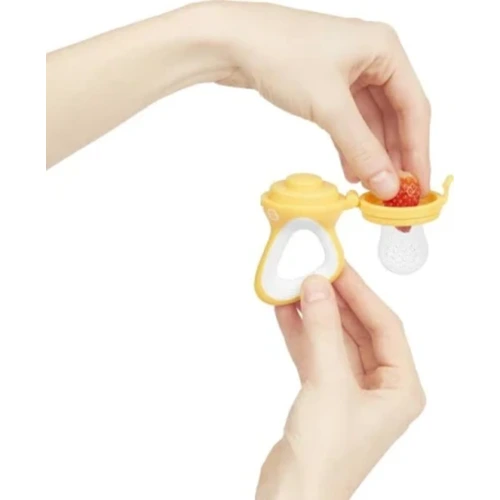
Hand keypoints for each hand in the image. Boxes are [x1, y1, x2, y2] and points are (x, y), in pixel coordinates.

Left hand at [218, 2, 430, 198]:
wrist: (231, 42)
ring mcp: (347, 73)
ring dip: (371, 156)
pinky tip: (352, 171)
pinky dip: (350, 147)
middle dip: (395, 157)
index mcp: (384, 50)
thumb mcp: (329, 106)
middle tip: (397, 194)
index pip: (414, 109)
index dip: (418, 152)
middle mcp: (371, 59)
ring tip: (373, 189)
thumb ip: (361, 148)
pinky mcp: (325, 87)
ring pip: (370, 123)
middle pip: (394, 117)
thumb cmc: (280, 54)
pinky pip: (347, 122)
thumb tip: (388, 185)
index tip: (419, 187)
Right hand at [256, 265, 425, 499]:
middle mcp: (381, 388)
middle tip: (314, 272)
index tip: (339, 267)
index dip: (362, 293)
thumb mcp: (328, 382)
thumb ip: (323, 330)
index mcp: (401, 388)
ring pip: (334, 340)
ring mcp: (350, 391)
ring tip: (294, 287)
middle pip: (359, 330)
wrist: (291, 495)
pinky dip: (300, 334)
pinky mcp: (324, 395)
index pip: (386, 326)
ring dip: (314, 315)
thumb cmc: (324, 454)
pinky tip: (284, 312)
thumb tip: (316, 286)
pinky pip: (315, 354)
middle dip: (335, 302)